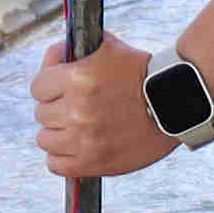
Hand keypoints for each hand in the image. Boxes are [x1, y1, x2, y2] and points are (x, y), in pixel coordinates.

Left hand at [29, 37, 172, 181]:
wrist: (176, 103)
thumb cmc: (142, 74)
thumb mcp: (107, 47)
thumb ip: (72, 50)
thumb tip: (51, 57)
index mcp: (78, 79)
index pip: (38, 87)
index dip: (49, 86)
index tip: (60, 89)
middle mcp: (78, 110)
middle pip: (42, 113)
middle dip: (56, 108)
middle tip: (77, 106)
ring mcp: (84, 139)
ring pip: (45, 139)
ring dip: (58, 133)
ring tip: (77, 127)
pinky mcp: (94, 162)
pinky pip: (56, 165)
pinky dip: (62, 157)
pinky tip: (76, 147)